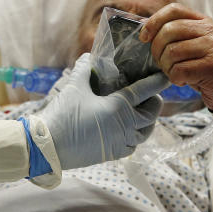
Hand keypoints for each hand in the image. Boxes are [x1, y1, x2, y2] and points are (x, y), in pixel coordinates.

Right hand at [37, 53, 166, 169]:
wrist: (48, 147)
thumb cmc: (63, 115)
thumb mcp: (74, 87)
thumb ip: (83, 69)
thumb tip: (88, 56)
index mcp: (119, 108)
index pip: (145, 92)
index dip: (156, 82)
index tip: (164, 76)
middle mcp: (125, 127)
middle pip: (150, 115)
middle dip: (154, 104)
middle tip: (152, 95)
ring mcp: (119, 143)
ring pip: (144, 134)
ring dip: (148, 122)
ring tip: (144, 113)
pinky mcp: (111, 155)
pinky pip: (132, 146)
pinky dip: (135, 137)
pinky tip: (129, 132)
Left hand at [139, 3, 212, 111]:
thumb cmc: (206, 67)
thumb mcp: (194, 44)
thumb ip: (176, 35)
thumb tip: (145, 30)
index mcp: (203, 21)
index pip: (174, 10)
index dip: (154, 21)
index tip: (144, 37)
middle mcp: (210, 30)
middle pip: (168, 31)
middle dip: (157, 50)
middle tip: (163, 63)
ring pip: (172, 52)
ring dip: (167, 67)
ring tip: (176, 73)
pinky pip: (180, 70)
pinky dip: (176, 78)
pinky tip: (184, 80)